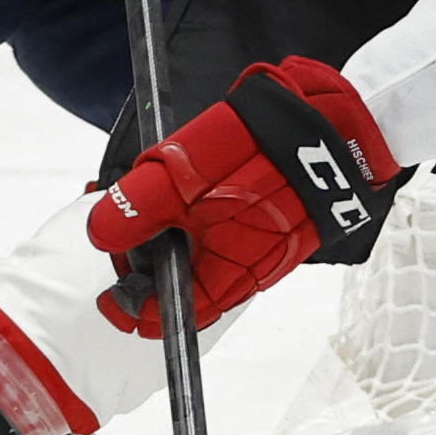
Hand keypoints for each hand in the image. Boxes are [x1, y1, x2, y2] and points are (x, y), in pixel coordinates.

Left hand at [87, 58, 396, 335]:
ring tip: (161, 204)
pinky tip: (200, 194)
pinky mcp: (283, 224)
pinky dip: (209, 228)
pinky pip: (235, 240)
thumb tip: (99, 232)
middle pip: (191, 290)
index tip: (109, 292)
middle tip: (128, 234)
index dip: (132, 307)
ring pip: (212, 263)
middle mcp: (253, 270)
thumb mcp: (182, 173)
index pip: (171, 315)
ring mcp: (271, 247)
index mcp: (228, 272)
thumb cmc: (261, 147)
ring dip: (181, 244)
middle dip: (155, 269)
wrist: (335, 118)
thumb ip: (138, 205)